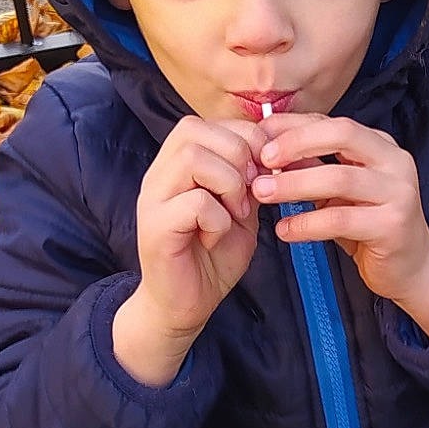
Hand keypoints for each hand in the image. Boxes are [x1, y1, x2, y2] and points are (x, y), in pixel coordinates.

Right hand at [132, 114, 268, 342]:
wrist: (186, 304)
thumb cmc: (213, 256)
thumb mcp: (241, 209)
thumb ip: (252, 179)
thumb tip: (274, 152)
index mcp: (178, 164)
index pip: (208, 122)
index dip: (244, 139)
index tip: (263, 173)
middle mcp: (160, 174)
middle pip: (195, 129)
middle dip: (238, 156)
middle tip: (251, 194)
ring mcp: (154, 198)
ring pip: (193, 157)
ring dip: (229, 183)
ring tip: (236, 213)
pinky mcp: (155, 226)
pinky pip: (195, 203)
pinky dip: (218, 219)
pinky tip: (216, 237)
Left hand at [254, 112, 428, 337]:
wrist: (412, 268)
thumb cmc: (370, 226)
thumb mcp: (340, 192)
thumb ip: (312, 168)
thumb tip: (268, 152)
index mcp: (381, 146)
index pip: (333, 123)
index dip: (294, 125)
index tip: (260, 133)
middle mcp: (395, 162)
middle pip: (342, 135)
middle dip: (297, 143)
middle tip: (262, 159)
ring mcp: (398, 193)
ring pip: (340, 178)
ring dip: (295, 184)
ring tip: (263, 194)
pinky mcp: (393, 226)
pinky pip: (341, 219)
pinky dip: (307, 224)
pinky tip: (285, 230)